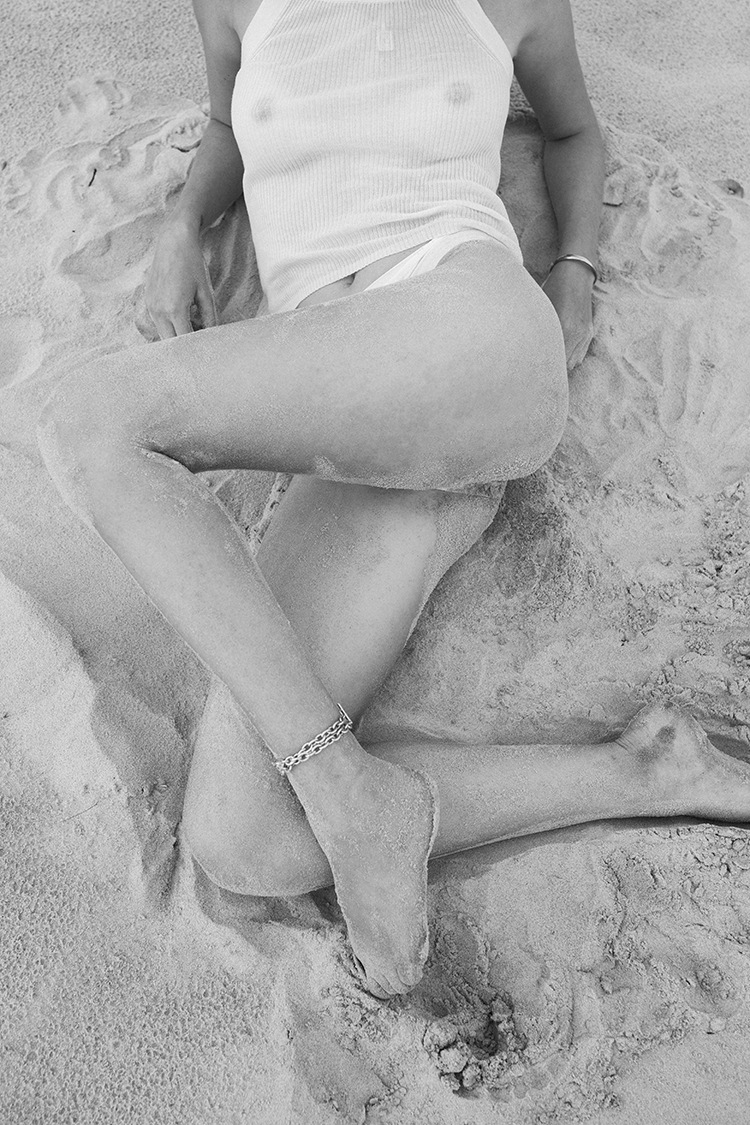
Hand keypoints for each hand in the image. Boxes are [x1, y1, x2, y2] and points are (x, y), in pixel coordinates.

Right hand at [144, 220, 217, 338]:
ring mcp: (150, 306)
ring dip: (177, 335)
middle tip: (200, 342)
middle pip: (170, 343)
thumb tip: (212, 334)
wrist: (173, 241)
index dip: (196, 348)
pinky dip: (170, 325)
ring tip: (194, 325)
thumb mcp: (205, 292)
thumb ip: (209, 317)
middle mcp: (159, 311)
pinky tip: (184, 316)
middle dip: (185, 346)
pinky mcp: (148, 301)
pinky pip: (158, 322)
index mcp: (174, 309)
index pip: (184, 341)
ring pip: (163, 334)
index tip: (206, 351)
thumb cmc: (192, 264)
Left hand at [541, 260, 594, 371]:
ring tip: (547, 367)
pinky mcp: (589, 332)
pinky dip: (569, 359)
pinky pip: (579, 355)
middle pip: (563, 366)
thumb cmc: (552, 288)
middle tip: (536, 374)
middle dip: (550, 371)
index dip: (541, 369)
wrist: (575, 274)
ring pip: (572, 363)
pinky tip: (559, 357)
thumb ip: (537, 330)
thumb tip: (525, 349)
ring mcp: (585, 334)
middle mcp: (576, 333)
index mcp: (563, 327)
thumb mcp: (541, 308)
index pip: (552, 358)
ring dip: (561, 367)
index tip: (530, 374)